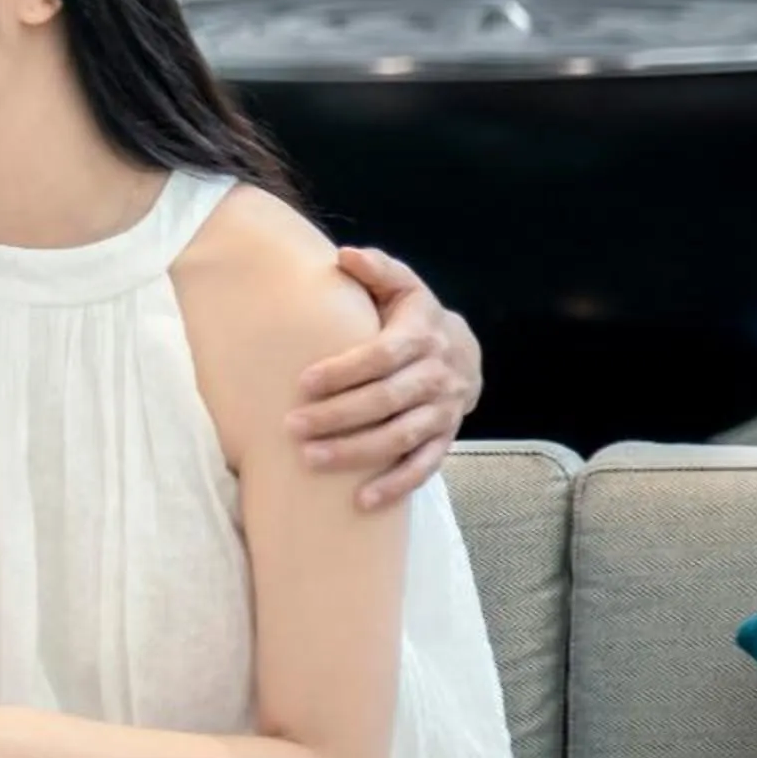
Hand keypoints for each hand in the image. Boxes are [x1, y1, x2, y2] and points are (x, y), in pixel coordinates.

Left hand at [291, 247, 482, 509]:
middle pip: (387, 400)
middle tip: (292, 426)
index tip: (302, 382)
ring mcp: (443, 411)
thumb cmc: (413, 315)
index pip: (382, 355)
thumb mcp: (401, 285)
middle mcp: (437, 376)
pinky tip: (362, 502)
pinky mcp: (445, 439)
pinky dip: (396, 485)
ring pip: (401, 437)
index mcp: (421, 336)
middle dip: (339, 415)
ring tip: (311, 460)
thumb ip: (376, 269)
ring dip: (358, 452)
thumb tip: (344, 255)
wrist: (464, 350)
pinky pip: (424, 467)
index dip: (344, 370)